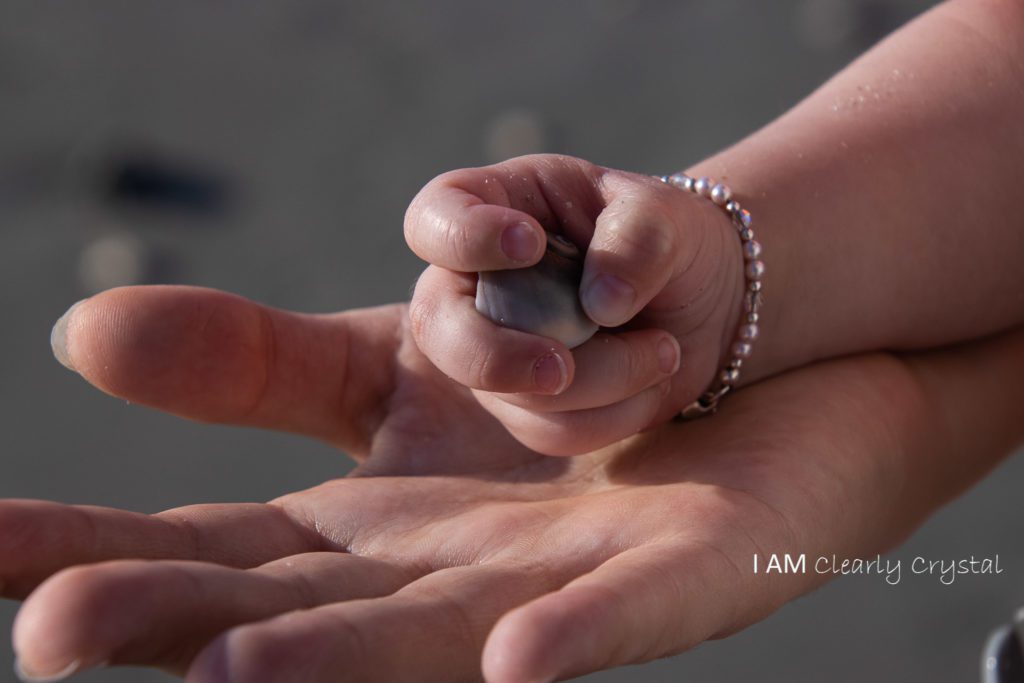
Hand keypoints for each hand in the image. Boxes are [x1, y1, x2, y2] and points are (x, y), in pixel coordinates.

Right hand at [5, 286, 1019, 681]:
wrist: (728, 379)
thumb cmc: (550, 388)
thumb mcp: (390, 356)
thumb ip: (261, 360)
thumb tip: (83, 332)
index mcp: (368, 539)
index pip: (214, 554)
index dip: (99, 555)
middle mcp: (444, 582)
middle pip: (301, 611)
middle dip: (182, 627)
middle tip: (49, 635)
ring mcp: (558, 588)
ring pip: (442, 633)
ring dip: (343, 659)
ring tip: (233, 676)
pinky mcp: (676, 574)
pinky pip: (623, 613)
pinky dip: (567, 637)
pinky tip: (510, 655)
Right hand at [405, 154, 743, 454]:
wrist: (706, 302)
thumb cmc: (670, 238)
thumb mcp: (668, 216)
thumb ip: (638, 240)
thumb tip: (601, 303)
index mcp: (495, 209)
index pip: (435, 218)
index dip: (463, 236)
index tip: (529, 244)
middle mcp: (476, 283)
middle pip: (437, 328)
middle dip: (494, 358)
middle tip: (559, 369)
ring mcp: (493, 349)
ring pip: (507, 393)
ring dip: (600, 382)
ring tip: (664, 350)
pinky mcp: (525, 406)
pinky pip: (548, 430)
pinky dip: (611, 417)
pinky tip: (651, 383)